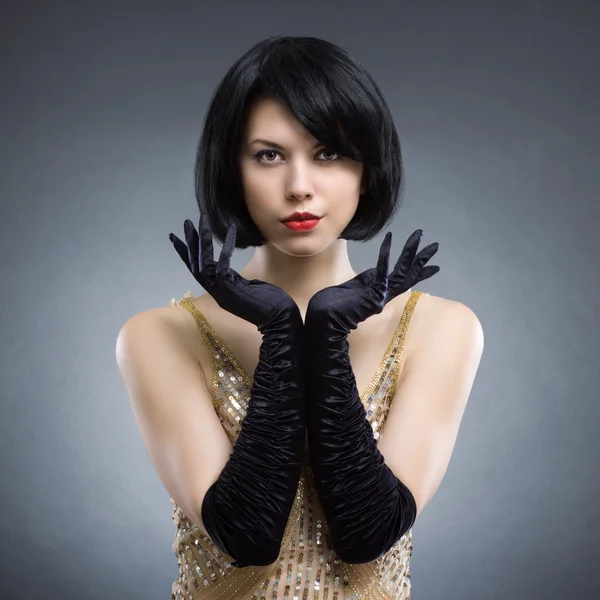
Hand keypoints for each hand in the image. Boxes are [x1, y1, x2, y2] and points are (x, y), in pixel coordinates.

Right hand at [169, 214, 297, 328]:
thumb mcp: (248, 287)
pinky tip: (231, 231)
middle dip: (189, 243)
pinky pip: (223, 264)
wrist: (280, 319)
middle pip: (195, 265)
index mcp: (220, 291)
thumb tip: (229, 270)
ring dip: (201, 241)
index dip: (186, 254)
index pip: (198, 270)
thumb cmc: (270, 304)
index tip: (175, 238)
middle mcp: (216, 292)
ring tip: (201, 221)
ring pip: (204, 263)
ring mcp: (221, 292)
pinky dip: (226, 247)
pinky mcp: (229, 289)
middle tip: (186, 223)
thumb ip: (235, 279)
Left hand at [306, 229, 439, 331]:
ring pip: (401, 272)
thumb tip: (378, 268)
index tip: (435, 266)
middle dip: (422, 259)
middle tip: (436, 245)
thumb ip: (368, 279)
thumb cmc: (333, 304)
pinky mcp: (372, 297)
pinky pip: (381, 273)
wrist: (322, 319)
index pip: (404, 280)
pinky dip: (384, 255)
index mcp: (380, 293)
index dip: (419, 272)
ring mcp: (379, 298)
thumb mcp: (355, 286)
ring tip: (419, 236)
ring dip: (410, 252)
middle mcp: (383, 296)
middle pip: (408, 275)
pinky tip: (389, 241)